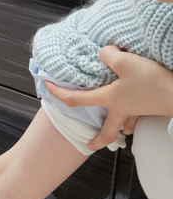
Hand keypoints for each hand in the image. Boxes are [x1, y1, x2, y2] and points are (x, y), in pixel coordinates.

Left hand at [45, 45, 172, 150]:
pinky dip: (136, 119)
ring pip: (125, 126)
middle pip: (106, 131)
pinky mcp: (152, 109)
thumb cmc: (151, 81)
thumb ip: (109, 56)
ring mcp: (138, 113)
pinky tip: (138, 116)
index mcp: (109, 100)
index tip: (47, 88)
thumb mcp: (127, 62)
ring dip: (119, 129)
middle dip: (97, 140)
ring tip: (118, 130)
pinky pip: (140, 118)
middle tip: (89, 145)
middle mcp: (121, 111)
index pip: (76, 99)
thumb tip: (103, 53)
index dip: (59, 94)